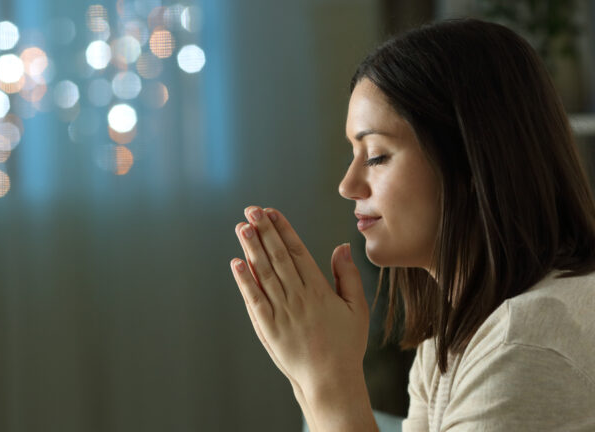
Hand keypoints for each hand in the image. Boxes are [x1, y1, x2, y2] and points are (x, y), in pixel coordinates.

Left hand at [230, 206, 369, 392]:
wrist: (331, 380)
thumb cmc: (347, 344)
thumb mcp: (357, 308)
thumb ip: (348, 276)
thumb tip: (342, 246)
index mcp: (319, 290)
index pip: (297, 251)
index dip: (283, 230)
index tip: (272, 212)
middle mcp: (298, 297)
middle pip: (277, 257)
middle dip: (264, 231)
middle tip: (251, 210)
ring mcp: (282, 313)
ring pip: (264, 274)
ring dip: (251, 249)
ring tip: (242, 227)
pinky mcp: (269, 329)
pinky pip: (254, 300)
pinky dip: (244, 281)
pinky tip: (236, 264)